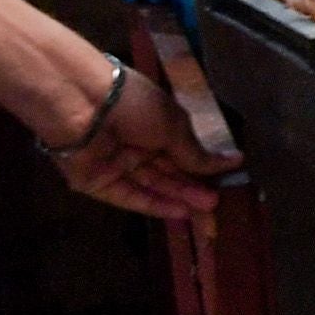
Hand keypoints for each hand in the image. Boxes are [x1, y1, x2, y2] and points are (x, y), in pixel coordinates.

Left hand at [16, 46, 228, 220]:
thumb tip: (231, 161)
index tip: (228, 174)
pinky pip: (129, 197)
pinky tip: (179, 213)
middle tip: (217, 200)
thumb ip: (195, 152)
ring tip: (206, 207)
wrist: (82, 102)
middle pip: (167, 171)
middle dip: (192, 185)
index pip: (181, 149)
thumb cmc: (134, 103)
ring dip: (178, 197)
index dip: (202, 164)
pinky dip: (154, 205)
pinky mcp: (98, 183)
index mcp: (153, 123)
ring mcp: (116, 165)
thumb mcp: (173, 124)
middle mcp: (135, 144)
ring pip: (151, 186)